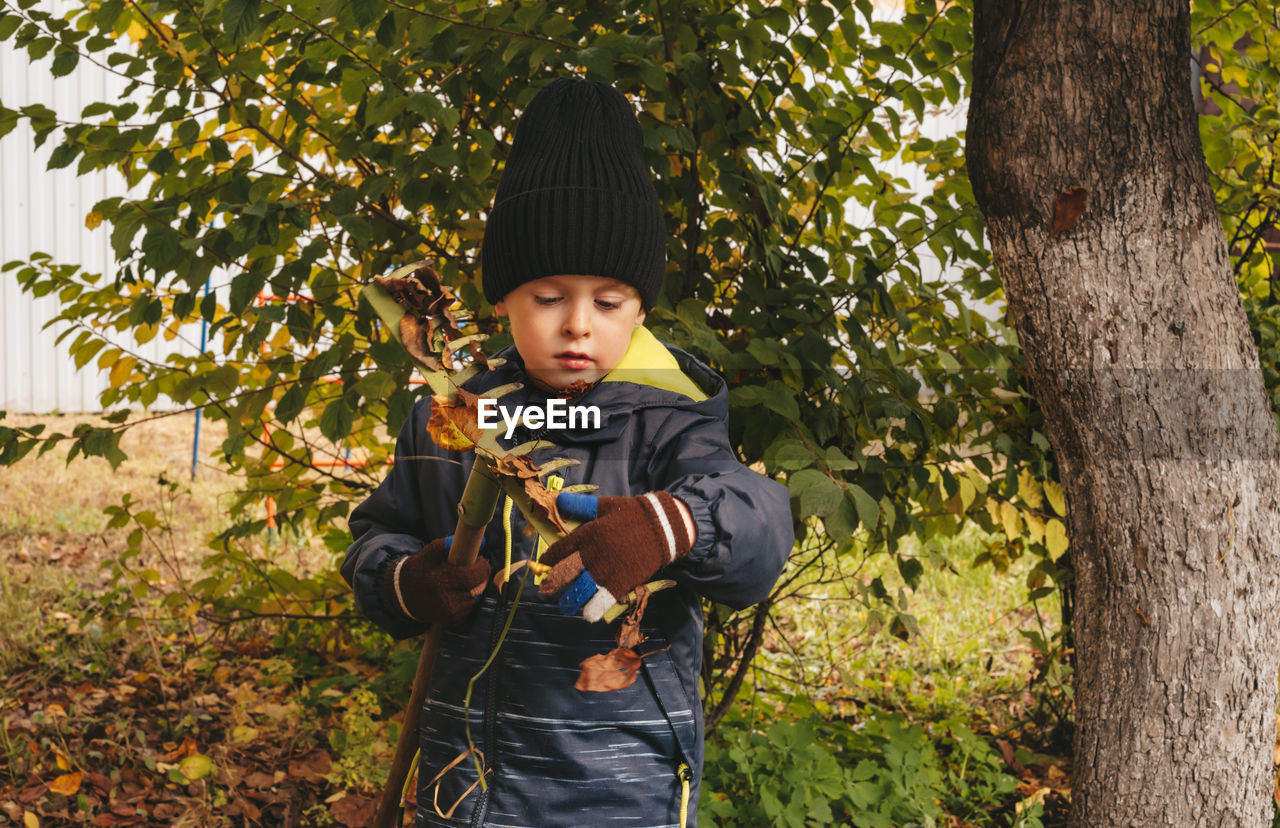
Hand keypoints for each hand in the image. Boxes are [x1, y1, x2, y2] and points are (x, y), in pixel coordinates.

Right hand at [382, 536, 490, 624]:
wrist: (402, 594)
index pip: (472, 576)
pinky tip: (462, 591)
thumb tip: (481, 542)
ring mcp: (447, 612)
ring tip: (469, 579)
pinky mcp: (449, 620)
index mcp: (440, 581)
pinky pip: (469, 609)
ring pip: (475, 599)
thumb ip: (450, 544)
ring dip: (477, 589)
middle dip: (482, 577)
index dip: (482, 567)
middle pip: (477, 589)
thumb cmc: (420, 569)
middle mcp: (445, 599)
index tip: (481, 560)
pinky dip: (470, 599)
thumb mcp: (430, 553)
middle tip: (479, 568)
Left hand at [539, 491, 693, 621]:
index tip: (544, 565)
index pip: (559, 551)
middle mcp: (592, 555)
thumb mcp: (605, 505)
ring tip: (566, 604)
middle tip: (547, 589)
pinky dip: (592, 611)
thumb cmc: (632, 515)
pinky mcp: (620, 584)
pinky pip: (600, 603)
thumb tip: (558, 500)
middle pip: (563, 574)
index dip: (548, 560)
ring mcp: (606, 571)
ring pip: (578, 592)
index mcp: (587, 534)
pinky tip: (588, 614)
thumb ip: (580, 505)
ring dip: (568, 601)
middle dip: (551, 583)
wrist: (662, 527)